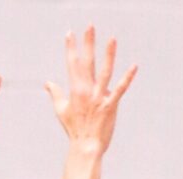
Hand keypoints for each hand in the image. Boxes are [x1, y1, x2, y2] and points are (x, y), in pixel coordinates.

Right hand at [45, 27, 136, 157]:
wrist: (85, 147)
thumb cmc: (74, 130)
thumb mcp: (61, 110)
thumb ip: (55, 93)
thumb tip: (48, 83)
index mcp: (75, 90)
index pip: (72, 64)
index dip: (71, 48)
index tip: (70, 33)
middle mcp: (86, 91)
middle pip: (87, 62)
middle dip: (88, 43)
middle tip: (90, 26)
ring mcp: (99, 98)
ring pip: (105, 72)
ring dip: (108, 54)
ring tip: (112, 39)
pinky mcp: (110, 106)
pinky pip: (120, 89)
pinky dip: (127, 77)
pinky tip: (134, 66)